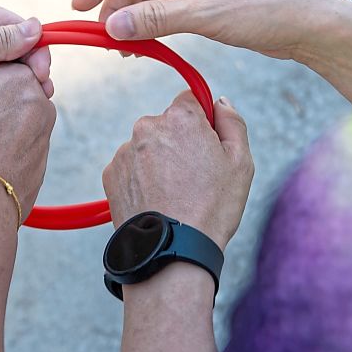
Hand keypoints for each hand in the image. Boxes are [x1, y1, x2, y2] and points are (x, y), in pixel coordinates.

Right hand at [72, 0, 331, 60]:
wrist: (305, 24)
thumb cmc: (262, 10)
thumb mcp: (204, 15)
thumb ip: (155, 19)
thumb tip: (110, 27)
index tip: (77, 8)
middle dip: (115, 7)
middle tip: (101, 39)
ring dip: (131, 20)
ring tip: (120, 49)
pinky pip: (163, 9)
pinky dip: (149, 26)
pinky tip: (140, 46)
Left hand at [102, 90, 252, 248]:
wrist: (173, 251)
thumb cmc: (212, 208)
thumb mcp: (241, 163)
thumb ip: (232, 123)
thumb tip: (220, 102)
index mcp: (180, 118)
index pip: (190, 100)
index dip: (202, 122)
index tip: (206, 146)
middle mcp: (147, 127)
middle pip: (167, 124)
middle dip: (179, 142)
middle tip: (194, 177)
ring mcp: (125, 151)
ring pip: (147, 147)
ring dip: (158, 161)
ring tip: (174, 194)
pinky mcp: (111, 173)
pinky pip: (131, 167)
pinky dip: (142, 179)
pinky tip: (157, 201)